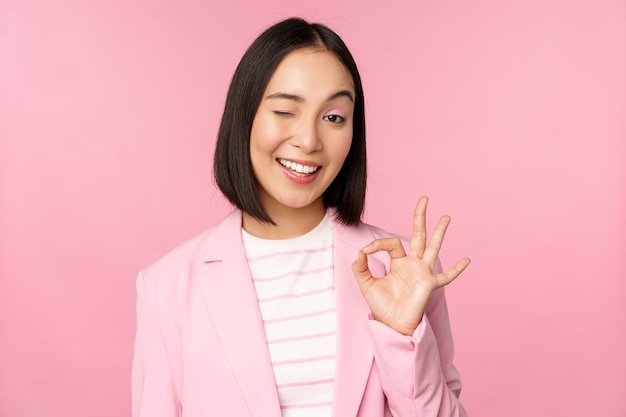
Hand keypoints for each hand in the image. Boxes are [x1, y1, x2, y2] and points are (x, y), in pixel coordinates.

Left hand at [351, 196, 469, 335]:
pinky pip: (446, 277)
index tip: (366, 251)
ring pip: (433, 248)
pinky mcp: (429, 284)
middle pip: (418, 235)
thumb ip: (360, 268)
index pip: (391, 243)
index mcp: (399, 262)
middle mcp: (413, 264)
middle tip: (424, 199)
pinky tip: (467, 260)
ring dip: (439, 232)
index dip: (378, 243)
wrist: (391, 324)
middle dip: (420, 217)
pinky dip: (457, 270)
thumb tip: (359, 253)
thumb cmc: (382, 305)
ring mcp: (423, 272)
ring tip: (446, 217)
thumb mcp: (366, 284)